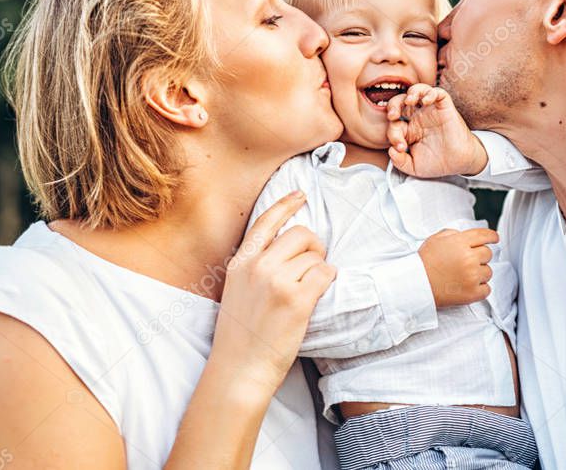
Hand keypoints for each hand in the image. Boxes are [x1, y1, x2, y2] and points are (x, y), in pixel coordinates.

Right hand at [214, 191, 335, 392]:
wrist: (240, 369)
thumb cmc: (241, 334)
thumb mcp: (237, 290)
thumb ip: (256, 266)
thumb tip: (287, 247)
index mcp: (241, 263)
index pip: (266, 222)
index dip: (286, 204)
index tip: (301, 195)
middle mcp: (258, 267)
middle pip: (301, 234)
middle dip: (314, 248)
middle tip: (312, 268)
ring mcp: (277, 282)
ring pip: (316, 256)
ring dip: (320, 270)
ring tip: (309, 290)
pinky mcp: (297, 300)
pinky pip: (325, 274)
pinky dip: (328, 282)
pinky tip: (317, 296)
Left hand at [386, 83, 487, 177]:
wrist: (459, 163)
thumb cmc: (437, 163)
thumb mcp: (414, 167)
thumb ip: (400, 162)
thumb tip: (390, 151)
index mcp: (408, 129)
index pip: (393, 124)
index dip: (392, 134)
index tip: (401, 148)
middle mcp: (417, 117)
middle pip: (399, 102)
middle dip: (393, 106)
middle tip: (393, 116)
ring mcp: (430, 111)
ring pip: (417, 91)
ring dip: (411, 93)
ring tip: (409, 101)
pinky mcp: (444, 108)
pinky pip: (437, 92)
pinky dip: (430, 93)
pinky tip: (426, 101)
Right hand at [418, 227, 497, 306]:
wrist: (416, 284)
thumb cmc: (425, 262)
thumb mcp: (436, 239)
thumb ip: (454, 234)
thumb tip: (468, 237)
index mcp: (460, 243)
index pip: (484, 235)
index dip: (492, 236)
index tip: (495, 238)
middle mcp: (468, 258)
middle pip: (488, 254)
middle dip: (479, 257)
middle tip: (467, 262)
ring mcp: (471, 276)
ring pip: (488, 272)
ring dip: (480, 273)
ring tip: (463, 276)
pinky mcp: (472, 293)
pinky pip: (487, 289)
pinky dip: (480, 289)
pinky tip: (467, 287)